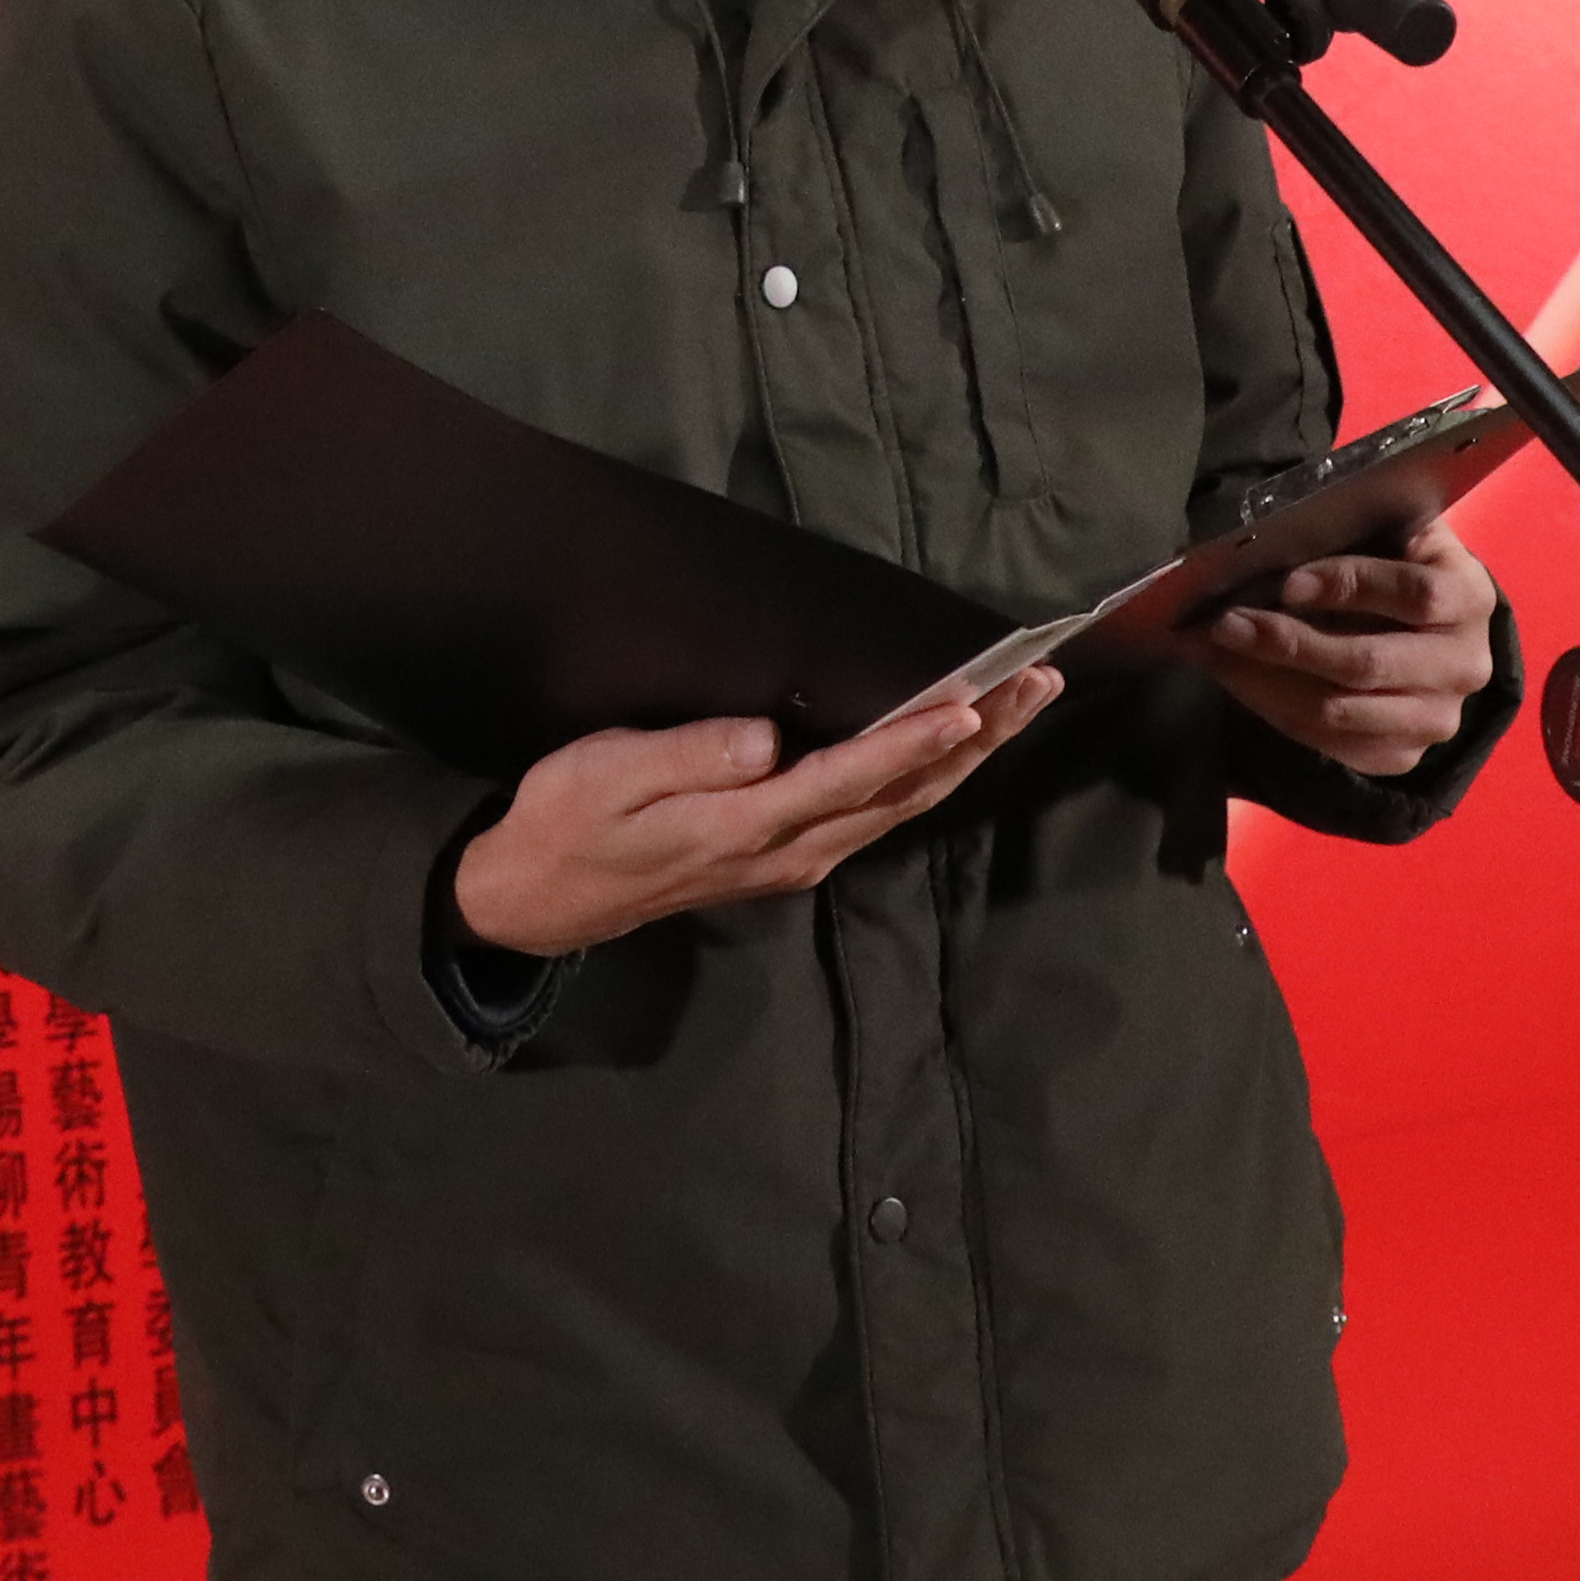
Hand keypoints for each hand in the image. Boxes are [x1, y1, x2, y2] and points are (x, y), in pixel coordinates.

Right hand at [449, 670, 1060, 957]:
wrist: (541, 898)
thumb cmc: (567, 819)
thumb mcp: (607, 777)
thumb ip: (690, 757)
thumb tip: (769, 740)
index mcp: (747, 825)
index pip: (848, 777)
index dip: (913, 741)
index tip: (972, 705)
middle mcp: (790, 851)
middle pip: (902, 793)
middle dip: (976, 738)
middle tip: (1038, 682)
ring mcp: (796, 861)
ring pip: (902, 808)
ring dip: (967, 756)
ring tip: (1022, 704)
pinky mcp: (791, 858)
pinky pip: (879, 816)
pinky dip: (929, 776)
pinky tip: (956, 749)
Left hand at [1200, 516, 1499, 774]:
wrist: (1440, 638)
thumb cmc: (1404, 568)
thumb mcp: (1399, 535)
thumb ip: (1359, 531)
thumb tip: (1278, 537)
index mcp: (1470, 599)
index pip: (1415, 594)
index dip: (1351, 586)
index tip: (1289, 583)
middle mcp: (1464, 667)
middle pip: (1368, 663)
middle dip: (1288, 643)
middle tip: (1226, 623)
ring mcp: (1435, 720)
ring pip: (1337, 712)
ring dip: (1264, 682)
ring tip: (1215, 651)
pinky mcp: (1403, 757)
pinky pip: (1327, 743)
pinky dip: (1271, 711)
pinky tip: (1235, 679)